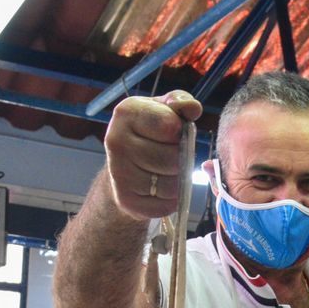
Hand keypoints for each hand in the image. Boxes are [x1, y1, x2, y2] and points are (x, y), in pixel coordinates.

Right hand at [103, 90, 203, 220]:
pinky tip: (160, 188)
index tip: (172, 132)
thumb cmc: (151, 132)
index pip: (170, 126)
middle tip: (171, 155)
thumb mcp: (165, 109)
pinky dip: (170, 200)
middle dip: (181, 158)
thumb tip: (192, 109)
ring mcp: (118, 172)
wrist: (124, 164)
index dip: (179, 131)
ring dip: (178, 180)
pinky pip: (165, 205)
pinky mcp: (125, 200)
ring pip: (171, 184)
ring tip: (167, 171)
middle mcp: (116, 141)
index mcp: (127, 112)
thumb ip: (181, 102)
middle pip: (172, 158)